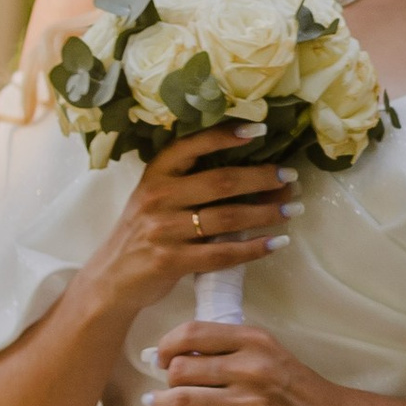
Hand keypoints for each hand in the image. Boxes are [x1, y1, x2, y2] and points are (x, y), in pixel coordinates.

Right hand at [88, 126, 300, 318]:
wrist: (112, 276)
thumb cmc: (143, 231)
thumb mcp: (155, 196)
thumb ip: (189, 183)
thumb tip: (251, 173)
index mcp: (156, 174)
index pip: (192, 145)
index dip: (226, 135)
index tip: (259, 129)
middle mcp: (158, 197)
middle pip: (221, 181)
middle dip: (262, 178)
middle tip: (291, 177)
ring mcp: (164, 230)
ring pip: (228, 217)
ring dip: (266, 212)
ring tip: (293, 209)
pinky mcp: (172, 261)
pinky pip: (223, 254)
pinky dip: (254, 248)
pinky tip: (277, 243)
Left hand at [150, 321, 362, 405]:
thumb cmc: (299, 389)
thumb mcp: (270, 354)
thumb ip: (231, 350)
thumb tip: (180, 354)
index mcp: (255, 340)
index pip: (194, 333)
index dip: (167, 344)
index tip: (160, 355)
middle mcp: (250, 367)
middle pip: (182, 366)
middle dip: (165, 377)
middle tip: (162, 384)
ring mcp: (248, 402)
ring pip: (183, 398)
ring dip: (161, 403)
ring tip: (155, 403)